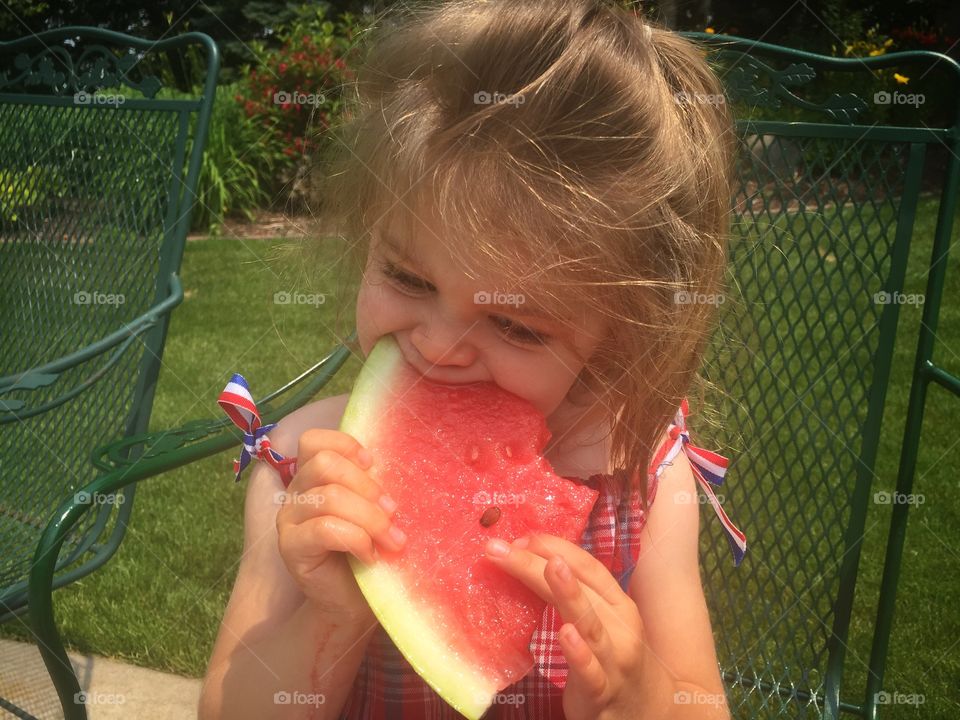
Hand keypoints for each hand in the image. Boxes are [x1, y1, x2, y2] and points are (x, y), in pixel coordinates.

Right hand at [275, 429, 406, 623]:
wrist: (354, 602)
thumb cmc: (368, 550)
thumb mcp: (372, 509)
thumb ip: (371, 485)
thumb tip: (390, 466)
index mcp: (313, 477)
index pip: (314, 441)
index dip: (346, 445)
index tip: (374, 465)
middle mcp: (295, 493)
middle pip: (326, 465)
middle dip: (367, 487)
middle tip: (392, 513)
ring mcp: (288, 519)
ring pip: (330, 497)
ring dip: (370, 518)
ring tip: (391, 540)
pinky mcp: (290, 547)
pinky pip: (326, 529)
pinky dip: (356, 539)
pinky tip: (370, 556)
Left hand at [484, 533, 650, 719]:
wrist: (648, 712)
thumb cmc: (614, 660)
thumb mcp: (602, 623)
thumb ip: (575, 597)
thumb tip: (533, 562)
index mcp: (618, 604)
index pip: (588, 566)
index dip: (555, 547)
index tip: (521, 538)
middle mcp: (620, 626)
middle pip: (582, 588)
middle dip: (541, 563)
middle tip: (504, 548)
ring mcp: (613, 659)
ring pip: (590, 623)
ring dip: (570, 594)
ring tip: (550, 568)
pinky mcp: (602, 691)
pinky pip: (591, 671)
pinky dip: (579, 653)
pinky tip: (564, 634)